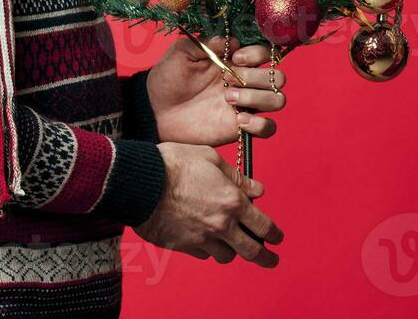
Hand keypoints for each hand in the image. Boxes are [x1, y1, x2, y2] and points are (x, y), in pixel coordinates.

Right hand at [134, 142, 283, 265]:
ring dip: (231, 251)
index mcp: (232, 202)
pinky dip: (207, 249)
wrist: (139, 183)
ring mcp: (201, 238)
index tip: (278, 237)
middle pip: (251, 250)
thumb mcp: (210, 159)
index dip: (274, 233)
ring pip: (225, 256)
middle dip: (265, 258)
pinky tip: (203, 237)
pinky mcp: (182, 246)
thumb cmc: (174, 164)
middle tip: (271, 260)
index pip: (262, 225)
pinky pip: (202, 254)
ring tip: (231, 244)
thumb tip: (257, 190)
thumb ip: (237, 177)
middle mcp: (221, 224)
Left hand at [148, 36, 286, 146]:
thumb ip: (205, 42)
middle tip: (226, 81)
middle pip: (277, 77)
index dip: (257, 54)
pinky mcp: (240, 127)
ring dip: (258, 98)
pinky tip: (239, 120)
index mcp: (234, 61)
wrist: (154, 111)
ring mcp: (245, 105)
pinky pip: (269, 128)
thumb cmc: (167, 79)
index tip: (234, 58)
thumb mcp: (181, 53)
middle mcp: (245, 82)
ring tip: (228, 99)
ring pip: (278, 100)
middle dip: (256, 77)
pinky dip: (260, 124)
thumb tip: (230, 40)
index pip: (265, 53)